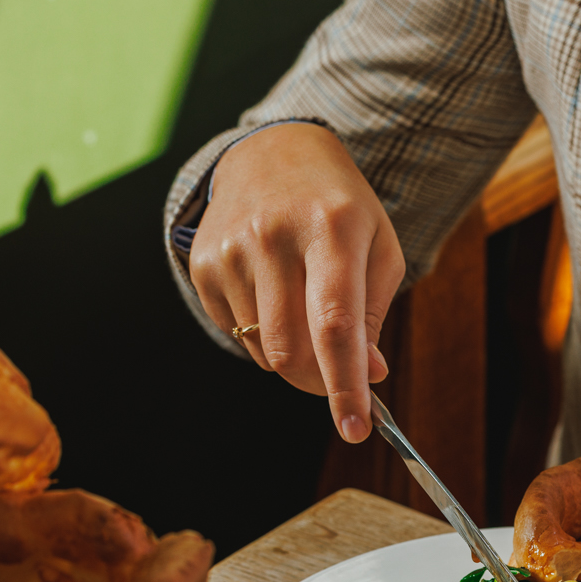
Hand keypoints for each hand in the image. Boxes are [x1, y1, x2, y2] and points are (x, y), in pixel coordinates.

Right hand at [188, 123, 404, 441]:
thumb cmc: (337, 208)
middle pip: (292, 350)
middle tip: (333, 373)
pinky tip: (270, 290)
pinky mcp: (204, 262)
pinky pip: (236, 332)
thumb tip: (367, 373)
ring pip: (263, 351)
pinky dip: (260, 333)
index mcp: (332, 228)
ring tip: (300, 306)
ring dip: (289, 353)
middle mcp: (275, 235)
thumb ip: (374, 313)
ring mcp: (233, 248)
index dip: (344, 385)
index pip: (336, 324)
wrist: (271, 153)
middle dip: (318, 379)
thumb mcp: (376, 247)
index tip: (355, 428)